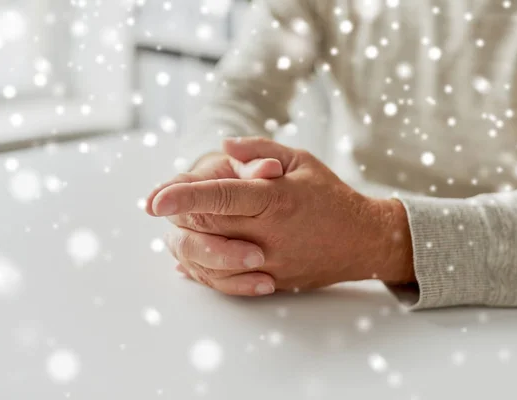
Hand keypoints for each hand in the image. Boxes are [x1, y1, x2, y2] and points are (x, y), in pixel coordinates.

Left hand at [150, 137, 414, 295]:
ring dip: (187, 243)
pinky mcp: (271, 281)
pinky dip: (202, 270)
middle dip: (179, 215)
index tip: (153, 199)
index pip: (222, 197)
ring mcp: (270, 263)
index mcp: (276, 198)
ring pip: (212, 260)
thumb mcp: (300, 160)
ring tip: (174, 228)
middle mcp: (270, 234)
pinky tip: (188, 260)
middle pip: (208, 227)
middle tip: (161, 203)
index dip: (184, 196)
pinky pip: (227, 282)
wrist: (363, 240)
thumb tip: (223, 146)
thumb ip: (260, 150)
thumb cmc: (329, 195)